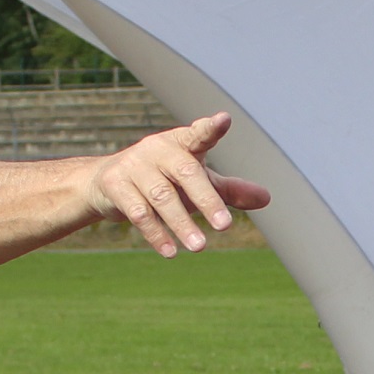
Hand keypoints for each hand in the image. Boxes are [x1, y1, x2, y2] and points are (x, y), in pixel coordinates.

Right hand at [86, 113, 270, 257]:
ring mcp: (134, 166)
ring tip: (199, 247)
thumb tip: (267, 199)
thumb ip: (227, 190)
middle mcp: (157, 149)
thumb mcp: (195, 182)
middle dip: (206, 200)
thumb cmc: (163, 179)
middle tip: (224, 227)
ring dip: (181, 224)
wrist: (106, 183)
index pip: (198, 134)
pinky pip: (139, 213)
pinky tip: (171, 252)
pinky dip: (156, 234)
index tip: (224, 120)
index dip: (210, 128)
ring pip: (162, 197)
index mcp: (180, 144)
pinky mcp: (116, 186)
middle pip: (185, 172)